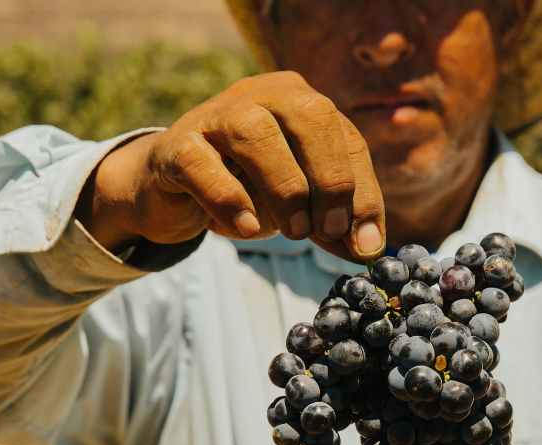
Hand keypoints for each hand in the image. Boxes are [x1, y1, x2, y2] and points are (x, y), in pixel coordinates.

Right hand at [77, 71, 385, 261]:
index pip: (348, 138)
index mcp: (302, 101)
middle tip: (327, 230)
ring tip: (293, 233)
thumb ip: (334, 226)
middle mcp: (262, 94)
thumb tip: (371, 252)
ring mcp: (215, 114)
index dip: (363, 192)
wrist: (170, 191)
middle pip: (311, 117)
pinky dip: (229, 198)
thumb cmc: (246, 190)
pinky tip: (246, 229)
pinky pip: (202, 164)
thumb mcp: (301, 207)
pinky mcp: (175, 144)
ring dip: (285, 189)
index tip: (365, 242)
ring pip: (256, 135)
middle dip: (330, 180)